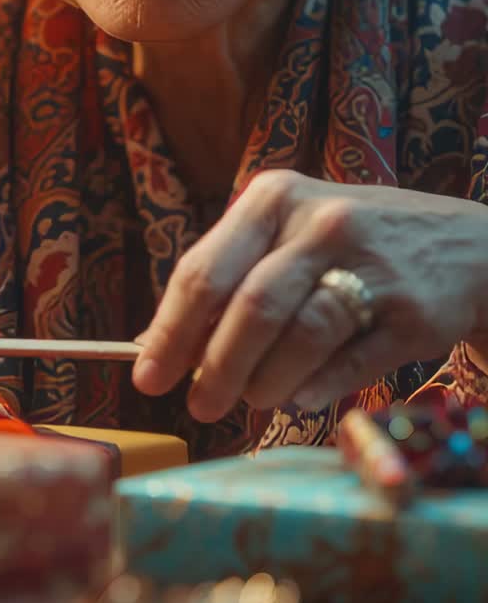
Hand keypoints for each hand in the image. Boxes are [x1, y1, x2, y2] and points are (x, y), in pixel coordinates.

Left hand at [132, 170, 487, 418]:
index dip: (170, 330)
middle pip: (250, 306)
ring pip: (299, 336)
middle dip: (215, 368)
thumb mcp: (289, 233)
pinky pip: (347, 363)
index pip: (204, 269)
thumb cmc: (350, 244)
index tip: (147, 377)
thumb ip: (232, 278)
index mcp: (274, 197)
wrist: (462, 245)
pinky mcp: (409, 311)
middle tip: (200, 405)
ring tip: (255, 399)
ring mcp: (370, 263)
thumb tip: (164, 347)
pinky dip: (315, 389)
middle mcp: (320, 220)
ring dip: (265, 383)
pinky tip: (301, 397)